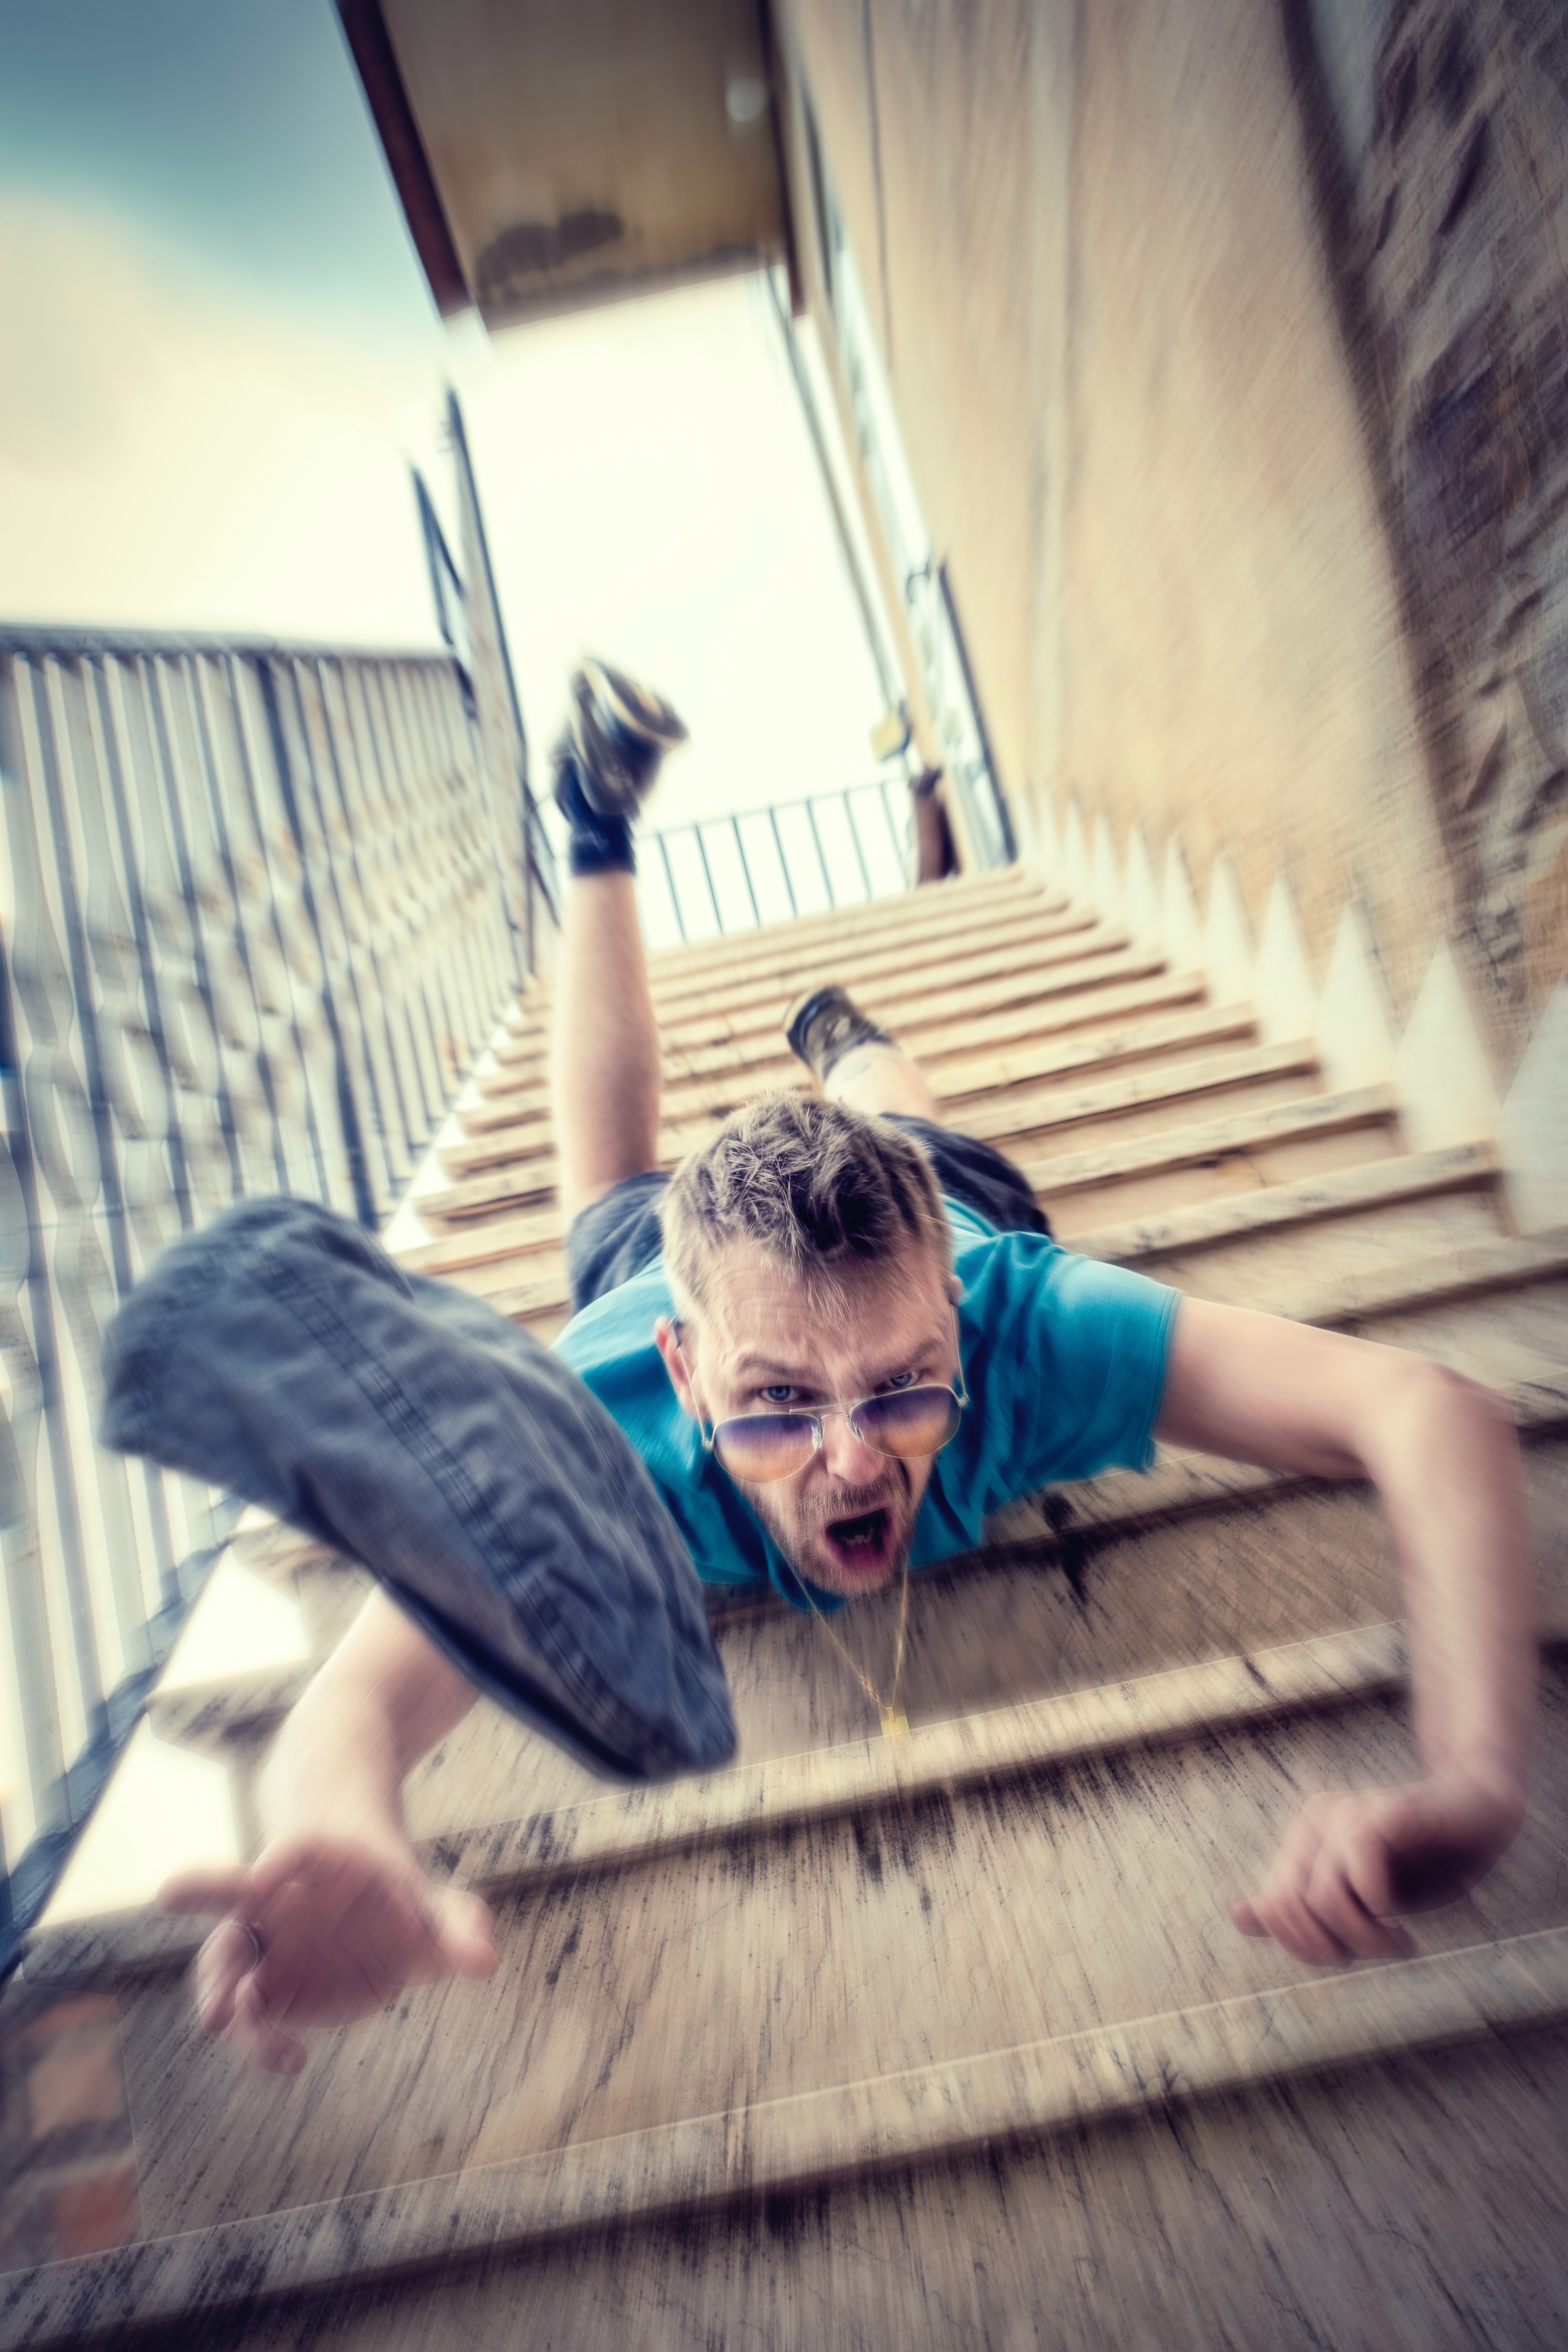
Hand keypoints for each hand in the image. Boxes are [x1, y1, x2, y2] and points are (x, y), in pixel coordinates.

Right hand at [158, 1834, 497, 2075]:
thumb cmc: (399, 1898)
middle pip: (230, 1888)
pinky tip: (291, 2058)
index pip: (297, 1846)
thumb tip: (484, 1964)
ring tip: (218, 2021)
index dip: (280, 1856)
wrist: (364, 1909)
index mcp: (321, 1858)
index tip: (264, 1872)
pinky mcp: (261, 1983)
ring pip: (224, 1954)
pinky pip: (244, 2004)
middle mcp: (278, 1894)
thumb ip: (458, 1929)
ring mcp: (262, 1939)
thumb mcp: (434, 1908)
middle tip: (171, 1895)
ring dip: (218, 1983)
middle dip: (205, 1890)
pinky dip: (255, 2030)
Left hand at [1231, 1775, 1523, 1968]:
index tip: (1348, 1956)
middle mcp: (1316, 1821)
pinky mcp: (1385, 1814)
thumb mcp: (1360, 1896)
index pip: (1272, 1909)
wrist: (1479, 1814)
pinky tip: (1396, 1917)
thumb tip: (1240, 1917)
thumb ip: (1303, 1906)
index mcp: (1303, 1840)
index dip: (1303, 1947)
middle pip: (1289, 1908)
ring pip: (1322, 1899)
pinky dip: (1374, 1906)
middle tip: (1379, 1949)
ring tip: (1398, 1942)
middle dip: (1329, 1948)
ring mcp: (1349, 1813)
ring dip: (1362, 1938)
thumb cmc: (1422, 1860)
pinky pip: (1357, 1868)